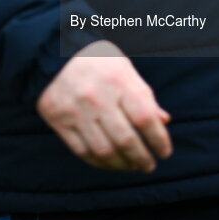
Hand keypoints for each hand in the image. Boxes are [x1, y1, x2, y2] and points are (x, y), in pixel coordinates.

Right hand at [36, 40, 171, 172]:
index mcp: (118, 80)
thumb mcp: (124, 69)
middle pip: (126, 139)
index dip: (158, 139)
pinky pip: (83, 152)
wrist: (54, 53)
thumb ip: (143, 95)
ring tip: (132, 166)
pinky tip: (110, 162)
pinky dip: (100, 163)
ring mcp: (76, 111)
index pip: (145, 118)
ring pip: (104, 151)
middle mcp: (97, 96)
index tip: (164, 152)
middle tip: (149, 165)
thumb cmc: (98, 61)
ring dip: (122, 165)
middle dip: (142, 158)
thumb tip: (164, 121)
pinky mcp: (59, 121)